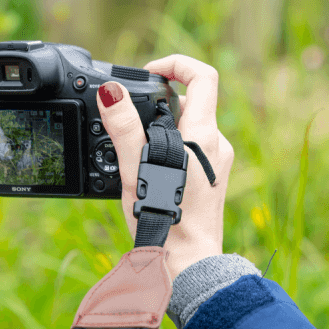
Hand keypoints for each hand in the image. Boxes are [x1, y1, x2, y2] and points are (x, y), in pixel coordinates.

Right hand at [96, 54, 233, 278]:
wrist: (188, 264)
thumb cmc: (165, 222)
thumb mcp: (136, 171)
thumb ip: (124, 129)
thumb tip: (111, 93)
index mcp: (204, 135)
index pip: (203, 76)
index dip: (176, 64)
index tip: (150, 73)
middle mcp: (217, 145)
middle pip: (192, 102)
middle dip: (159, 103)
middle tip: (131, 119)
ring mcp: (217, 163)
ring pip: (190, 127)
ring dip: (162, 129)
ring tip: (136, 151)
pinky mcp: (212, 179)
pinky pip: (191, 150)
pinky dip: (170, 149)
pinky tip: (149, 170)